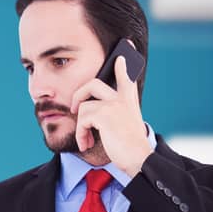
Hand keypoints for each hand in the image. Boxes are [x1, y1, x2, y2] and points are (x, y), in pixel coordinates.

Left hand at [69, 52, 153, 175]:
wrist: (138, 158)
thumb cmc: (130, 146)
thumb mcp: (126, 124)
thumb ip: (115, 113)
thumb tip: (90, 110)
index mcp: (129, 100)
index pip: (126, 77)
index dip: (122, 65)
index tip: (123, 53)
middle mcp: (122, 98)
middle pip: (93, 83)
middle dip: (78, 94)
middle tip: (74, 108)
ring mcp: (113, 104)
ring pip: (83, 108)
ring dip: (80, 128)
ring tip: (86, 140)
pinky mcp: (104, 114)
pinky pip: (82, 120)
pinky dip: (81, 134)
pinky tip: (86, 144)